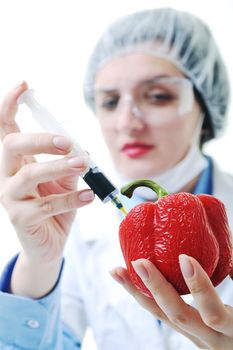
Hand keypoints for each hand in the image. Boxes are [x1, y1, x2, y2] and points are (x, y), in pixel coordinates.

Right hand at [0, 82, 93, 295]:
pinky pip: (46, 205)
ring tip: (83, 164)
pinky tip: (89, 196)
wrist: (50, 242)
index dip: (10, 104)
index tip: (25, 85)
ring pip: (29, 174)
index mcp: (16, 160)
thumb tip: (78, 148)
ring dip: (59, 167)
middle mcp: (6, 175)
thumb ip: (67, 161)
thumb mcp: (63, 179)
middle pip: (12, 144)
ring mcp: (10, 197)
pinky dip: (71, 199)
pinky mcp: (19, 218)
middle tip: (68, 143)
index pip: (6, 127)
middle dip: (40, 139)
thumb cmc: (57, 206)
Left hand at [111, 255, 232, 348]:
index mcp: (232, 332)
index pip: (213, 313)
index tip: (185, 258)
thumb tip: (223, 246)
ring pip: (163, 318)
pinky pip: (163, 316)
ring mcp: (197, 340)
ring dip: (138, 293)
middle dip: (155, 288)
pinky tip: (132, 283)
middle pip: (178, 317)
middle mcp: (211, 342)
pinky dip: (145, 298)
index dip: (199, 287)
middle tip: (138, 262)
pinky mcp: (189, 334)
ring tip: (118, 272)